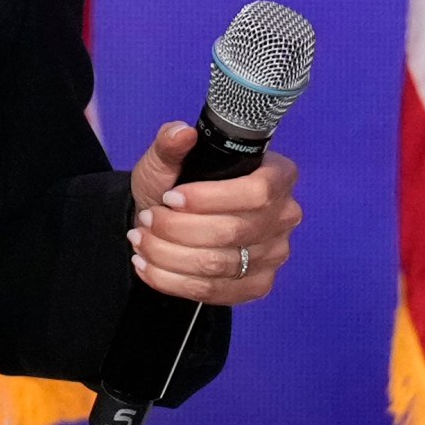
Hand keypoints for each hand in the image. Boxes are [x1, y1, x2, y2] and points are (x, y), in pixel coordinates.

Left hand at [125, 121, 300, 305]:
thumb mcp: (166, 159)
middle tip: (146, 219)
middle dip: (178, 228)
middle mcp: (285, 216)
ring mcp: (275, 254)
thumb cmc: (176, 185)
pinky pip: (214, 291)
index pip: (256, 192)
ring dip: (169, 255)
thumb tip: (180, 133)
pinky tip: (147, 266)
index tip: (170, 197)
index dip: (209, 199)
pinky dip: (172, 281)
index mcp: (277, 176)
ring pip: (219, 264)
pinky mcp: (257, 285)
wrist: (170, 222)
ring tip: (140, 240)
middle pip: (233, 231)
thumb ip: (170, 144)